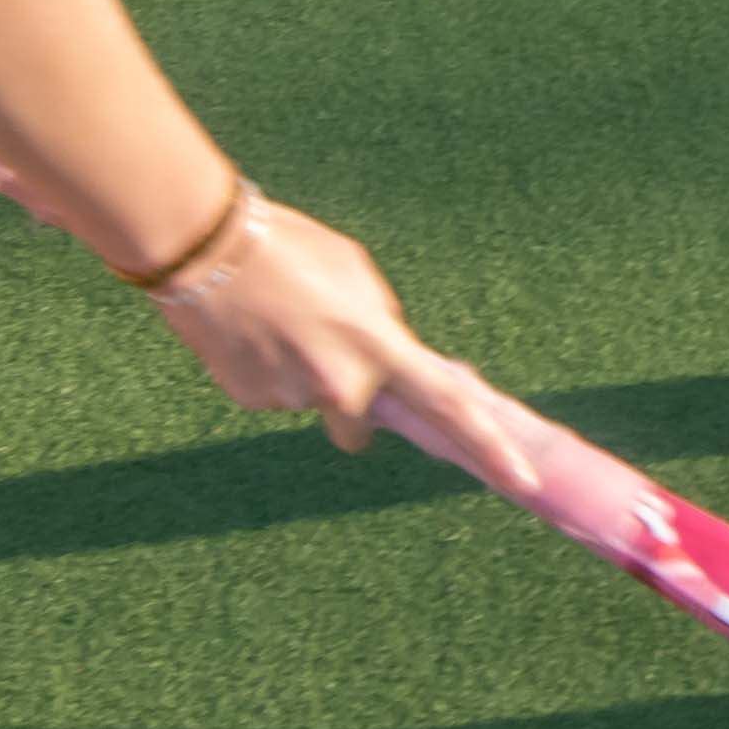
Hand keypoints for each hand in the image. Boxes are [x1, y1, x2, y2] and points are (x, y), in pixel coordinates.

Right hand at [154, 197, 487, 449]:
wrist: (203, 247)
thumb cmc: (289, 246)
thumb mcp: (354, 273)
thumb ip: (381, 325)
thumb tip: (388, 363)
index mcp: (379, 345)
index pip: (449, 406)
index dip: (490, 447)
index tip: (525, 482)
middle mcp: (341, 385)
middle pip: (361, 423)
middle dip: (353, 405)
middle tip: (323, 350)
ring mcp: (293, 399)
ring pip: (311, 402)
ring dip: (303, 376)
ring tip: (277, 323)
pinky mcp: (251, 401)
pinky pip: (273, 393)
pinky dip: (266, 369)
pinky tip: (250, 332)